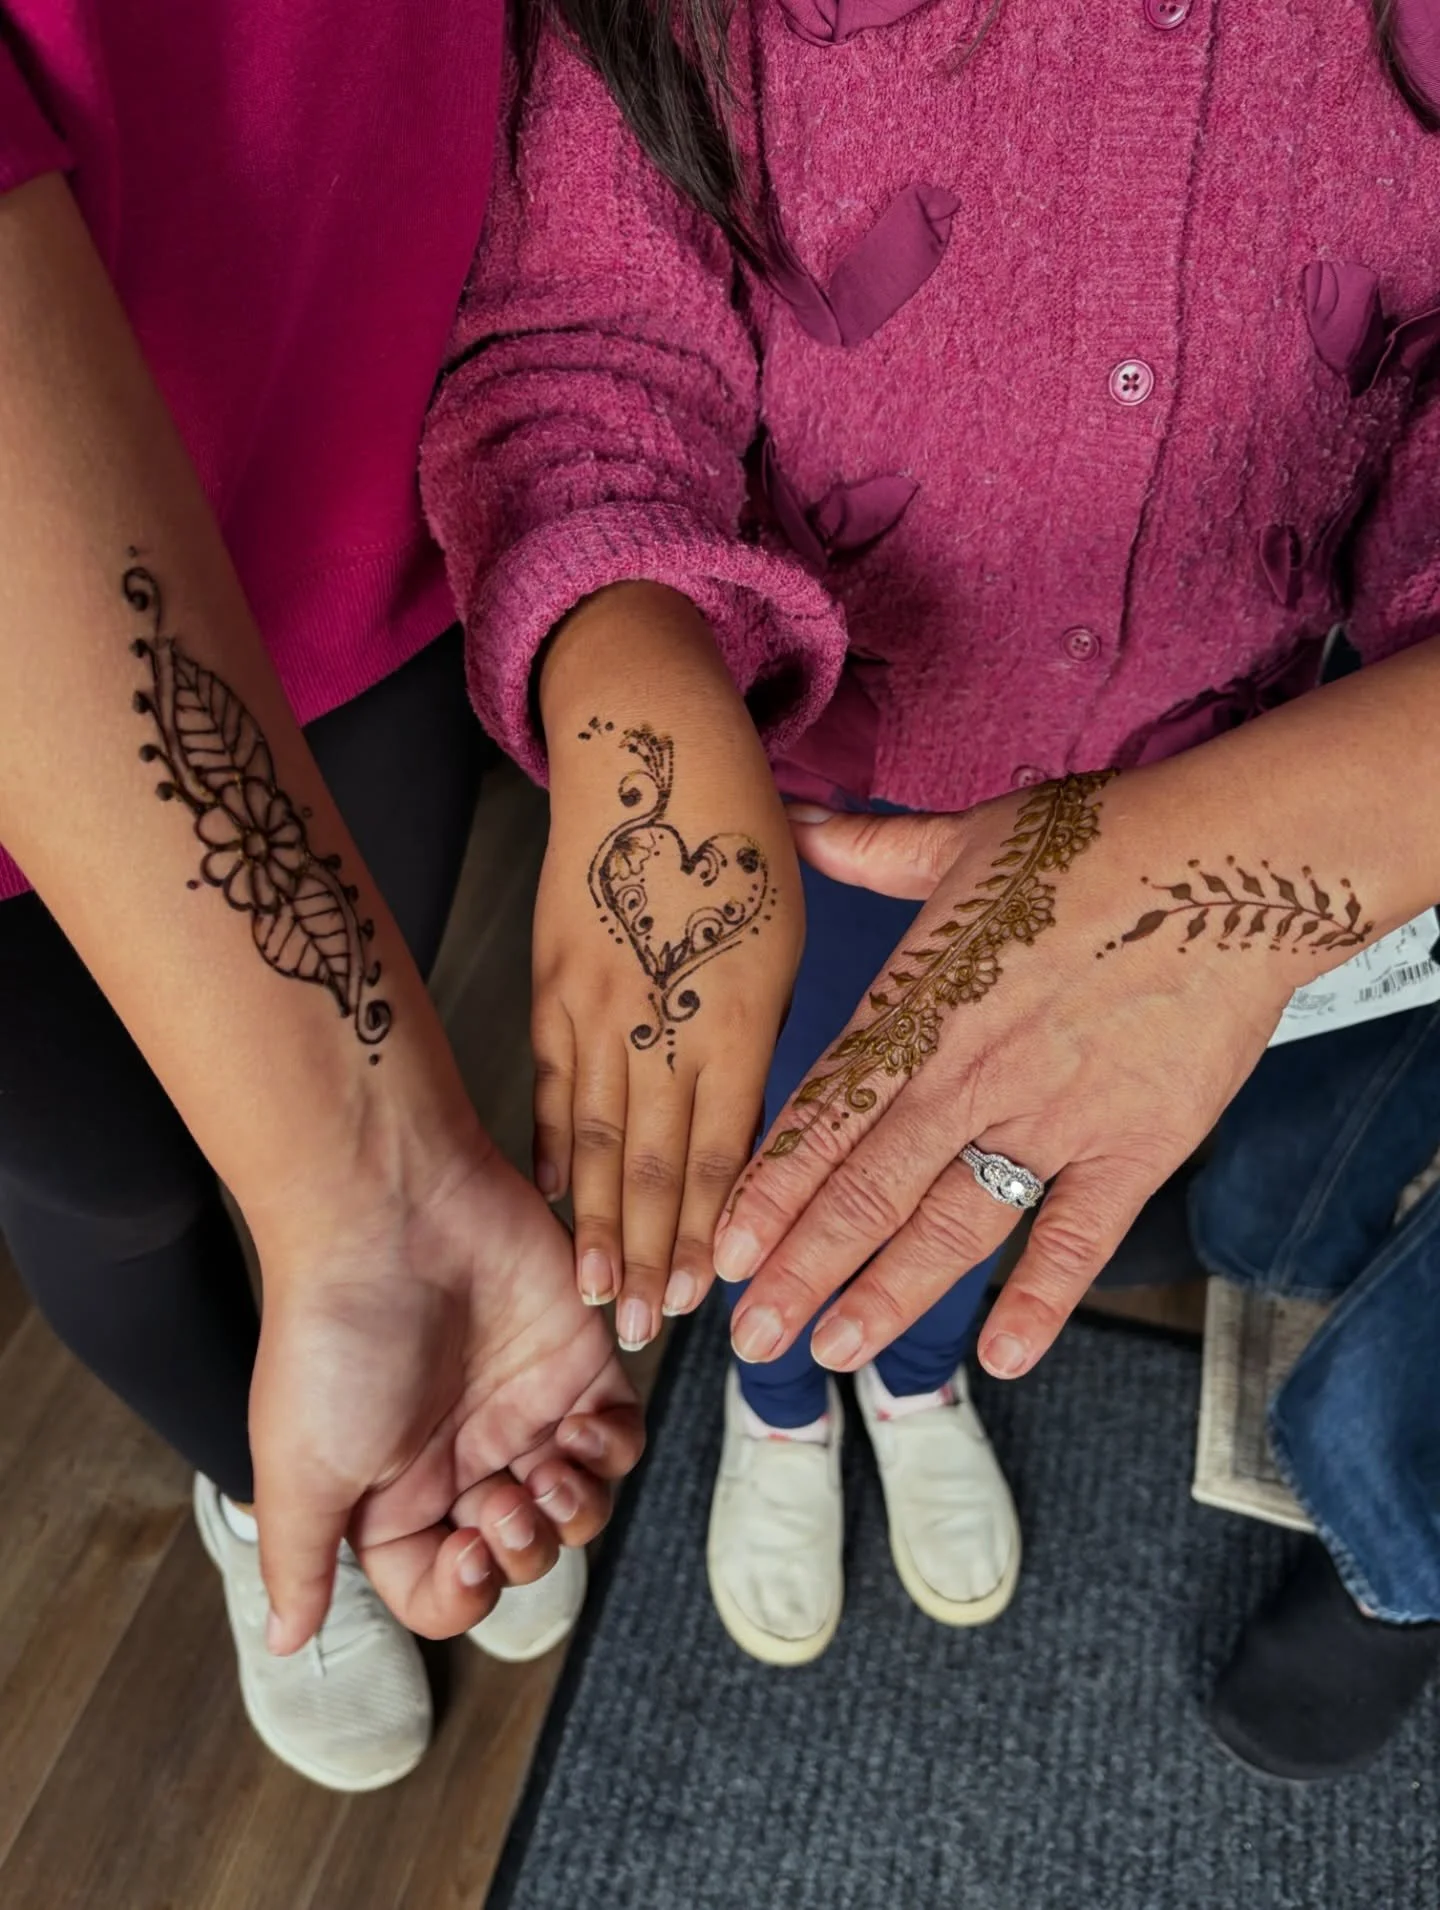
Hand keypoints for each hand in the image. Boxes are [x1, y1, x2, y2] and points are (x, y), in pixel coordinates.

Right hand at [249, 1123, 643, 1648]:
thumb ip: (300, 1562)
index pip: (441, 1588)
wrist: (392, 1210)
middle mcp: (460, 1458)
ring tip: (550, 1466)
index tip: (466, 1550)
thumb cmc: (334, 1336)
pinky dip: (613, 1449)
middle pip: (521, 1553)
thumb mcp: (300, 1468)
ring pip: (579, 1506)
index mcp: (391, 1496)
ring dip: (576, 1511)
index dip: (464, 1593)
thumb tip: (283, 1642)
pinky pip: (620, 1435)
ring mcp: (521, 1409)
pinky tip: (582, 1424)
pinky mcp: (575, 1361)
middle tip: (510, 1502)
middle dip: (528, 1551)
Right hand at [532, 584, 803, 1351]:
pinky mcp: (551, 987)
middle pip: (643, 1160)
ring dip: (590, 1223)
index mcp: (733, 1006)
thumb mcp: (786, 935)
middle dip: (641, 1253)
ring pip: (587, 1137)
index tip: (699, 1295)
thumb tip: (744, 1122)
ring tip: (589, 1294)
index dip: (703, 1228)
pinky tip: (547, 1202)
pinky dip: (548, 1151)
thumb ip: (761, 1039)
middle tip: (634, 1332)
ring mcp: (592, 1005)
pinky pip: (550, 1087)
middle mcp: (656, 1017)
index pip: (716, 1145)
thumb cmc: (738, 838)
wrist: (646, 748)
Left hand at [716, 767, 1355, 1380]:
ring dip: (888, 1295)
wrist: (1234, 863)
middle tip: (751, 1337)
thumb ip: (875, 850)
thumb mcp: (969, 837)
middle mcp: (970, 1076)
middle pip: (866, 1188)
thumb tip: (803, 824)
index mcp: (919, 1006)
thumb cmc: (1100, 841)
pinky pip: (1077, 1237)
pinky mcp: (1134, 1146)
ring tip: (833, 1354)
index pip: (824, 1115)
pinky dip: (1041, 1299)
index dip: (768, 1188)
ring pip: (951, 1224)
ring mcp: (1051, 1118)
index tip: (721, 1248)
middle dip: (801, 1268)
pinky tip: (1002, 1357)